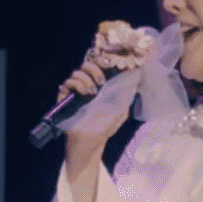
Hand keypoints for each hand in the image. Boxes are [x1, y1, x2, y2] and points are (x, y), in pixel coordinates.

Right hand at [58, 59, 130, 173]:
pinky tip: (84, 94)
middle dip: (95, 68)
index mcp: (101, 85)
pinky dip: (77, 85)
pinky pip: (68, 83)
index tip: (109, 64)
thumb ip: (127, 94)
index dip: (104, 61)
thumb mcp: (121, 110)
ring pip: (77, 72)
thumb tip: (136, 79)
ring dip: (86, 79)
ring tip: (92, 93)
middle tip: (101, 81)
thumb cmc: (105, 126)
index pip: (100, 66)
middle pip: (87, 64)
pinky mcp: (65, 96)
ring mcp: (75, 90)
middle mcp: (87, 84)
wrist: (90, 140)